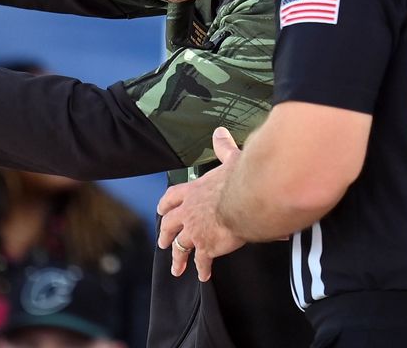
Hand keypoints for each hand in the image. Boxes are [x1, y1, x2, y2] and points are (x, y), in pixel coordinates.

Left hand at [156, 128, 246, 281]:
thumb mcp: (230, 159)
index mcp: (194, 190)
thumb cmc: (240, 180)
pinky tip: (202, 275)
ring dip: (177, 256)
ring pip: (180, 245)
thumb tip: (220, 133)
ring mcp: (195, 230)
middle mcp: (189, 211)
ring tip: (175, 266)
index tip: (160, 210)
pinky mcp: (206, 246)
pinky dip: (201, 269)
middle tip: (162, 242)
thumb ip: (223, 147)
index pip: (173, 196)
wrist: (246, 201)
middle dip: (165, 233)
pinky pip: (201, 261)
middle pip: (170, 223)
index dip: (165, 204)